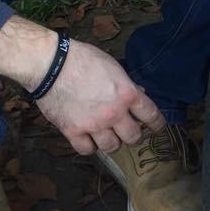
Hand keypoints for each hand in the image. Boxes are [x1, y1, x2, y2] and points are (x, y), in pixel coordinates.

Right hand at [36, 38, 164, 155]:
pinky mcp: (73, 132)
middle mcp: (114, 113)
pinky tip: (89, 139)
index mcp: (127, 94)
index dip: (157, 124)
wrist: (52, 65)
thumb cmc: (84, 60)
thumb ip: (127, 84)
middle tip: (128, 130)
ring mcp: (93, 125)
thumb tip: (139, 93)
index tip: (158, 127)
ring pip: (112, 147)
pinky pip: (87, 150)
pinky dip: (90, 146)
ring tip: (108, 135)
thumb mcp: (114, 67)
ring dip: (113, 142)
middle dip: (133, 134)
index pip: (151, 115)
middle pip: (133, 137)